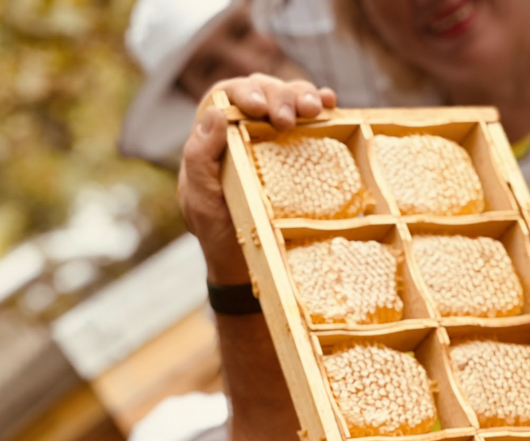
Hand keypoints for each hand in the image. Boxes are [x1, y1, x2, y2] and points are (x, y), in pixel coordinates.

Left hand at [179, 74, 335, 284]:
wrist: (243, 261)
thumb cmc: (216, 230)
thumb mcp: (199, 199)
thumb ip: (199, 157)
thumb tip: (216, 113)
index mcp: (212, 136)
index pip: (226, 95)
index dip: (244, 92)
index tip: (259, 109)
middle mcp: (241, 129)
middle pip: (261, 90)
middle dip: (278, 95)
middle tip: (289, 118)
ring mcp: (270, 136)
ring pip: (287, 97)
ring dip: (302, 96)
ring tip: (314, 110)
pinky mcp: (295, 149)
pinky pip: (308, 118)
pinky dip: (321, 106)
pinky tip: (330, 105)